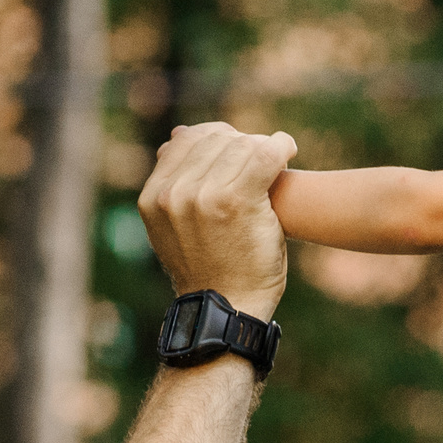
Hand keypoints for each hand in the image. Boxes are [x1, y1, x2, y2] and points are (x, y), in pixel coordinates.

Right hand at [136, 123, 297, 319]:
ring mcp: (203, 196)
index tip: (237, 147)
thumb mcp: (175, 225)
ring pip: (241, 145)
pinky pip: (264, 154)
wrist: (228, 308)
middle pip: (214, 139)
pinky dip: (282, 147)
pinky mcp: (237, 201)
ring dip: (264, 147)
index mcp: (153, 197)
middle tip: (263, 154)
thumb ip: (175, 181)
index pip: (185, 141)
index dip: (215, 137)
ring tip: (277, 156)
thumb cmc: (210, 268)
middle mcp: (172, 194)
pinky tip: (290, 151)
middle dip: (241, 142)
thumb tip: (180, 133)